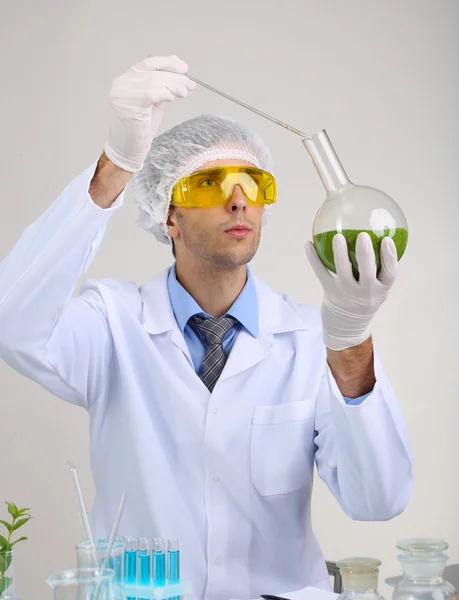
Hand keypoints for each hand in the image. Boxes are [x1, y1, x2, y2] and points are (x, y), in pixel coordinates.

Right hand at [104, 55, 195, 172]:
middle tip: (190, 84)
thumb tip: (176, 69)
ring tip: (184, 93)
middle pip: (153, 71)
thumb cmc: (139, 129)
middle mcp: (121, 84)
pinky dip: (165, 93)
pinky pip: (152, 92)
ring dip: (174, 85)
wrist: (127, 150)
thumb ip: (160, 87)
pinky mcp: (129, 104)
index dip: (167, 63)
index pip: (147, 64)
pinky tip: (171, 98)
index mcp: (125, 80)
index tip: (183, 67)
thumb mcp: (151, 103)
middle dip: (175, 76)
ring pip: (155, 80)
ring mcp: (123, 94)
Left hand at [305, 232, 397, 349]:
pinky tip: (308, 244)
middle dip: (365, 254)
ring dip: (340, 254)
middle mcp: (365, 293)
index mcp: (381, 289)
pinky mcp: (330, 292)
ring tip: (337, 237)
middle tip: (362, 235)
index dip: (390, 257)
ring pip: (343, 272)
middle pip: (367, 272)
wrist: (347, 328)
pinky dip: (313, 259)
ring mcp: (346, 293)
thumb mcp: (377, 290)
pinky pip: (321, 273)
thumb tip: (378, 234)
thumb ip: (378, 270)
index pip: (390, 273)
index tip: (387, 240)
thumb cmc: (364, 301)